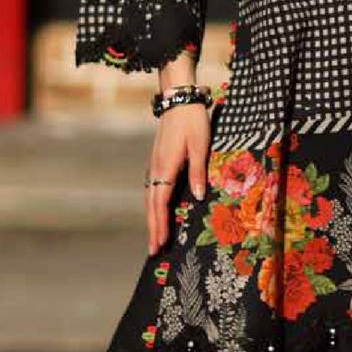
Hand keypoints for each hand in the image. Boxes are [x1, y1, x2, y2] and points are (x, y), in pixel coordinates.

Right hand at [145, 104, 210, 254]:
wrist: (179, 99)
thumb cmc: (193, 122)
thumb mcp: (200, 146)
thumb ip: (198, 172)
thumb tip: (197, 197)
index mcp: (166, 168)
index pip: (161, 203)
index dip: (161, 225)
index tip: (160, 244)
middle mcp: (156, 169)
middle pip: (151, 206)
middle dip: (153, 229)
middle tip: (153, 252)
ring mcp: (155, 165)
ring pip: (150, 198)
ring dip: (152, 219)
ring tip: (155, 238)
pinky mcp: (158, 161)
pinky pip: (153, 189)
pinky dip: (154, 205)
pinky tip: (158, 213)